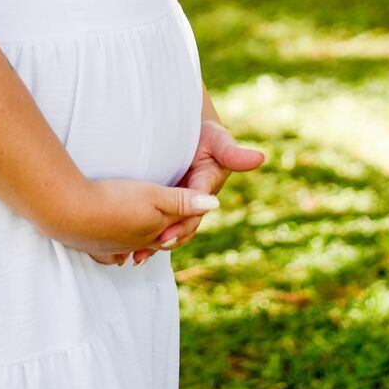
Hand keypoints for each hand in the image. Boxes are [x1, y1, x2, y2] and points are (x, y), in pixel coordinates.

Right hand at [53, 176, 220, 262]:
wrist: (71, 212)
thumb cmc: (115, 199)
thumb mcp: (153, 194)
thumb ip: (182, 200)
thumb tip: (214, 204)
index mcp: (155, 232)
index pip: (180, 226)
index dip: (191, 213)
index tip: (196, 198)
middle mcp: (138, 244)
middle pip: (161, 240)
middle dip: (172, 231)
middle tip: (179, 222)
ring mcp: (116, 248)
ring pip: (138, 248)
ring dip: (147, 243)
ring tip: (151, 239)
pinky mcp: (96, 247)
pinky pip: (114, 254)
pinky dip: (122, 253)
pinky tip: (122, 254)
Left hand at [129, 120, 265, 265]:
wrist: (189, 131)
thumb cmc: (207, 136)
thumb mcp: (219, 141)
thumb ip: (234, 153)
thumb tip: (261, 157)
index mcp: (205, 189)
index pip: (194, 209)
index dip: (182, 222)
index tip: (168, 234)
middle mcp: (192, 202)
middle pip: (180, 224)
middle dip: (168, 238)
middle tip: (152, 248)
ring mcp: (177, 204)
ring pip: (167, 228)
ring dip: (154, 244)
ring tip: (138, 257)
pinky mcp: (163, 203)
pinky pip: (155, 222)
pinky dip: (143, 235)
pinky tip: (127, 249)